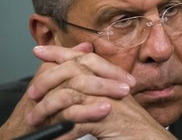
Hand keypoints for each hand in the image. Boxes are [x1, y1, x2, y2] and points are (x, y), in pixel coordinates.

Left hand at [25, 42, 174, 138]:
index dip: (60, 52)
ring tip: (35, 119)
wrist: (149, 136)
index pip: (83, 57)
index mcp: (109, 78)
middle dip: (48, 77)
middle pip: (74, 69)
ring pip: (70, 94)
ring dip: (48, 108)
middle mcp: (109, 83)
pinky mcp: (107, 117)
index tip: (40, 50)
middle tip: (32, 91)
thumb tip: (75, 82)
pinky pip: (77, 120)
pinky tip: (54, 135)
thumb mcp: (111, 99)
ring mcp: (108, 98)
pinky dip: (61, 130)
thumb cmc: (131, 122)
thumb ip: (97, 87)